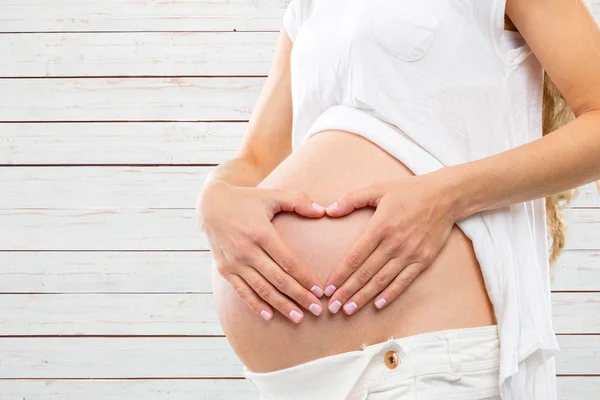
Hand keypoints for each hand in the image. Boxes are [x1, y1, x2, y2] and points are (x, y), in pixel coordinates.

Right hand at [197, 180, 326, 322]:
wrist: (211, 205)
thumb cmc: (246, 200)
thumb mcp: (272, 194)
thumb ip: (299, 201)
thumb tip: (323, 212)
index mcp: (261, 233)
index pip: (288, 261)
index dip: (305, 278)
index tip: (319, 291)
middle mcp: (246, 250)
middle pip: (278, 279)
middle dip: (299, 296)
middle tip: (317, 310)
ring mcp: (234, 262)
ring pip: (262, 289)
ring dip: (281, 305)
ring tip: (298, 317)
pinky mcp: (224, 269)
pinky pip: (242, 291)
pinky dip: (255, 305)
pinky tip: (269, 316)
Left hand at [322, 174, 456, 314]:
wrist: (446, 196)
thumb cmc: (409, 190)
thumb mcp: (378, 188)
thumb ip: (352, 199)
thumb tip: (329, 210)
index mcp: (380, 227)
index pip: (355, 256)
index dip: (340, 274)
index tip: (328, 288)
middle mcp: (394, 244)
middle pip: (366, 273)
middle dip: (347, 292)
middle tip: (332, 307)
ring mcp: (409, 254)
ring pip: (382, 281)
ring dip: (364, 297)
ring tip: (348, 310)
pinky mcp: (423, 260)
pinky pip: (404, 281)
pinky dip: (390, 294)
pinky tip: (377, 304)